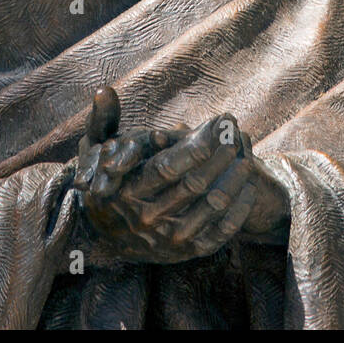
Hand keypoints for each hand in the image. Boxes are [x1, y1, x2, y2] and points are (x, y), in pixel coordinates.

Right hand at [75, 91, 286, 262]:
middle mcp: (148, 218)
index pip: (169, 166)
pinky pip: (221, 232)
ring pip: (212, 205)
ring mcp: (169, 239)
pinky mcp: (187, 253)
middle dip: (221, 154)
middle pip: (195, 183)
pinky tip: (248, 186)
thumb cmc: (108, 181)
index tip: (219, 122)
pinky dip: (239, 208)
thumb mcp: (95, 150)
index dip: (199, 143)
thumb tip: (104, 90)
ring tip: (246, 156)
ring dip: (234, 178)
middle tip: (235, 132)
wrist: (108, 237)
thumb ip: (103, 120)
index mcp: (128, 192)